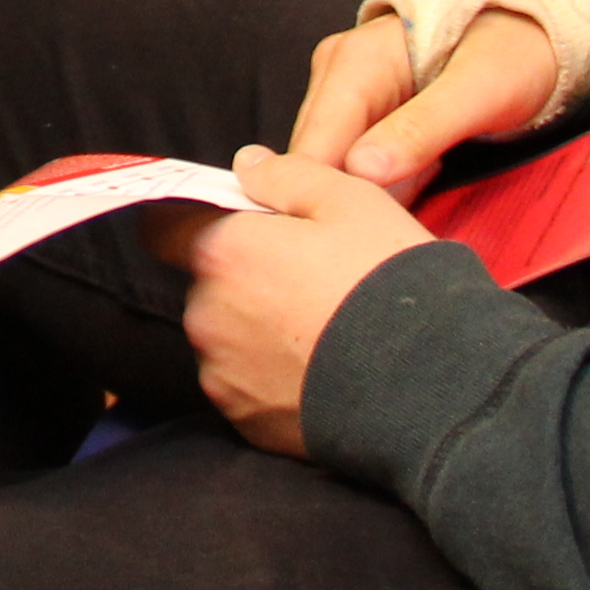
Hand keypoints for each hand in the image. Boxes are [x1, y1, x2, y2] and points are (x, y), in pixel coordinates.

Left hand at [145, 146, 433, 458]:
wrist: (427, 390)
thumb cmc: (388, 283)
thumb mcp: (351, 201)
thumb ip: (286, 175)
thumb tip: (246, 165)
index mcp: (222, 254)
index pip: (162, 228)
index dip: (195, 221)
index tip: (238, 226)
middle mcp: (205, 316)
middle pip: (205, 284)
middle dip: (243, 278)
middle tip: (308, 280)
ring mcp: (222, 375)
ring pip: (226, 338)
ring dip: (257, 330)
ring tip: (323, 331)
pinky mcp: (246, 423)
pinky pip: (246, 387)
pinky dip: (273, 377)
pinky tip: (322, 370)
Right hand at [278, 4, 557, 201]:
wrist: (535, 31)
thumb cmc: (513, 53)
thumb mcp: (479, 91)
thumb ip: (421, 130)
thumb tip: (360, 170)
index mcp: (355, 61)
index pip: (316, 143)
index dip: (329, 193)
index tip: (366, 233)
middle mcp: (338, 73)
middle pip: (318, 157)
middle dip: (352, 196)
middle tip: (405, 218)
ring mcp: (347, 93)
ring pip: (335, 163)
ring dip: (371, 192)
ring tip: (421, 194)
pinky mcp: (364, 114)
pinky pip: (355, 161)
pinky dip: (384, 183)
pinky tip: (420, 183)